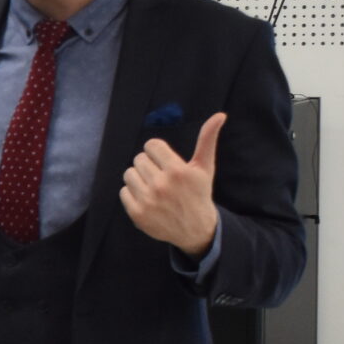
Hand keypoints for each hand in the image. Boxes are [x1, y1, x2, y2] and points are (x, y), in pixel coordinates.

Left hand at [120, 111, 225, 255]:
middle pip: (139, 159)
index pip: (151, 145)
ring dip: (139, 178)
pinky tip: (147, 199)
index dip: (157, 152)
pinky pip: (123, 191)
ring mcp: (148, 200)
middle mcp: (162, 185)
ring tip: (153, 187)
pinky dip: (132, 194)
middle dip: (149, 165)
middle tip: (161, 177)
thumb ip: (207, 140)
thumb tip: (220, 115)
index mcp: (178, 171)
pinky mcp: (137, 213)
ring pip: (129, 174)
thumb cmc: (198, 193)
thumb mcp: (205, 167)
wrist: (195, 229)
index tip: (165, 162)